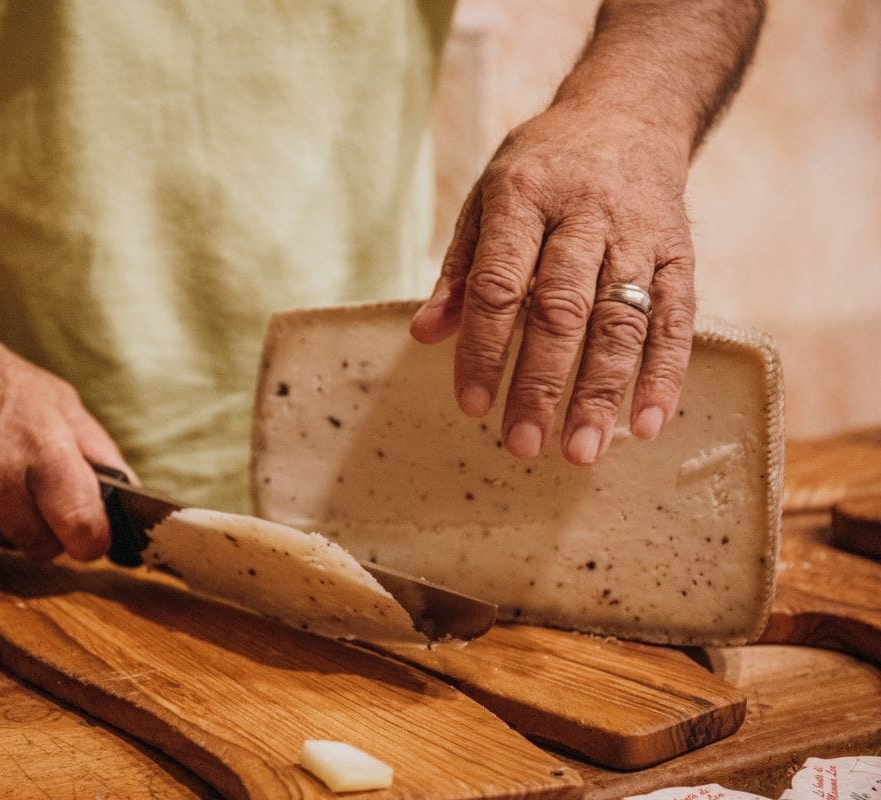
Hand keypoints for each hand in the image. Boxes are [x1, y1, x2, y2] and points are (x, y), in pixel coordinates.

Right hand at [0, 313, 134, 560]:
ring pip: (11, 544)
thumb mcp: (56, 398)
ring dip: (16, 522)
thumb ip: (96, 451)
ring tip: (1, 471)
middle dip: (53, 526)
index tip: (94, 528)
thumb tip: (127, 495)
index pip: (84, 532)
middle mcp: (1, 486)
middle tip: (43, 487)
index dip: (95, 537)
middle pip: (48, 546)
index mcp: (43, 453)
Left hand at [411, 103, 696, 464]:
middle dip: (541, 383)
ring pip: (622, 320)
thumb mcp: (486, 199)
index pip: (499, 284)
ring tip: (581, 451)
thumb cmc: (541, 169)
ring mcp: (638, 234)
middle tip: (521, 444)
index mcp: (524, 198)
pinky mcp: (679, 252)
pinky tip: (648, 423)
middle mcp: (585, 215)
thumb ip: (460, 269)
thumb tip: (425, 335)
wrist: (629, 111)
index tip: (470, 404)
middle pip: (562, 309)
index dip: (482, 347)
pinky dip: (665, 374)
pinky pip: (677, 318)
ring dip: (602, 391)